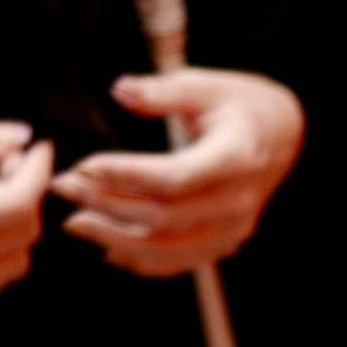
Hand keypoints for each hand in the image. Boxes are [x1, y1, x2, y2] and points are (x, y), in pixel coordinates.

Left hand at [55, 67, 304, 277]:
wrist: (283, 135)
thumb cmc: (238, 104)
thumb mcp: (207, 85)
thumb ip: (164, 91)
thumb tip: (120, 90)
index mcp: (237, 157)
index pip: (175, 178)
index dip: (126, 175)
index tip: (84, 165)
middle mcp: (238, 200)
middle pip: (164, 217)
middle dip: (107, 204)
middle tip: (63, 187)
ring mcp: (234, 228)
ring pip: (168, 249)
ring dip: (116, 238)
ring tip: (73, 222)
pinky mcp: (225, 242)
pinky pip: (179, 262)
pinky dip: (141, 260)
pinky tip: (106, 247)